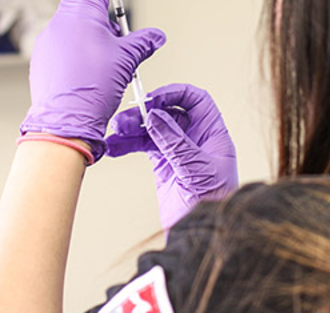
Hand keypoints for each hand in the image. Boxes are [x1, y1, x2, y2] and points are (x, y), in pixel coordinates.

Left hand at [20, 0, 165, 161]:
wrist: (63, 122)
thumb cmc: (92, 89)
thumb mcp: (125, 61)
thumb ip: (142, 42)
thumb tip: (155, 36)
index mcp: (82, 12)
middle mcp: (63, 19)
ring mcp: (52, 35)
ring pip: (76, 10)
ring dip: (95, 9)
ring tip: (114, 32)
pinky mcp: (48, 53)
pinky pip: (68, 31)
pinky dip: (84, 31)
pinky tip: (95, 52)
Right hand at [106, 84, 238, 230]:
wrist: (203, 235)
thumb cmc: (215, 204)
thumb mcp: (196, 170)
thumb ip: (175, 142)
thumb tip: (157, 116)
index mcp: (211, 133)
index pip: (196, 100)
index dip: (174, 94)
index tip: (153, 99)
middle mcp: (195, 138)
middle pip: (169, 113)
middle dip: (146, 113)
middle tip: (125, 120)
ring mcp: (178, 150)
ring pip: (153, 129)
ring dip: (133, 128)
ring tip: (115, 133)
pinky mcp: (164, 165)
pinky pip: (145, 146)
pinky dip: (129, 144)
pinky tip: (115, 146)